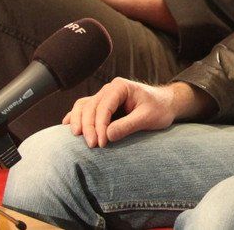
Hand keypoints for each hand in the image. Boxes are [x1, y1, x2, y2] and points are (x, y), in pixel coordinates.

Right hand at [63, 79, 213, 147]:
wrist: (166, 104)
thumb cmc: (159, 109)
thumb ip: (128, 125)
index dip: (100, 125)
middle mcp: (109, 89)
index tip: (102, 142)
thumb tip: (108, 136)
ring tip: (77, 138)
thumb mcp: (148, 118)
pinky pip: (84, 108)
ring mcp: (104, 96)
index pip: (104, 106)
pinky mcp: (102, 105)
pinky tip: (68, 126)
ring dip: (78, 122)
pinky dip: (75, 117)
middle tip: (93, 145)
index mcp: (120, 87)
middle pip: (90, 107)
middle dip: (89, 127)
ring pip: (83, 106)